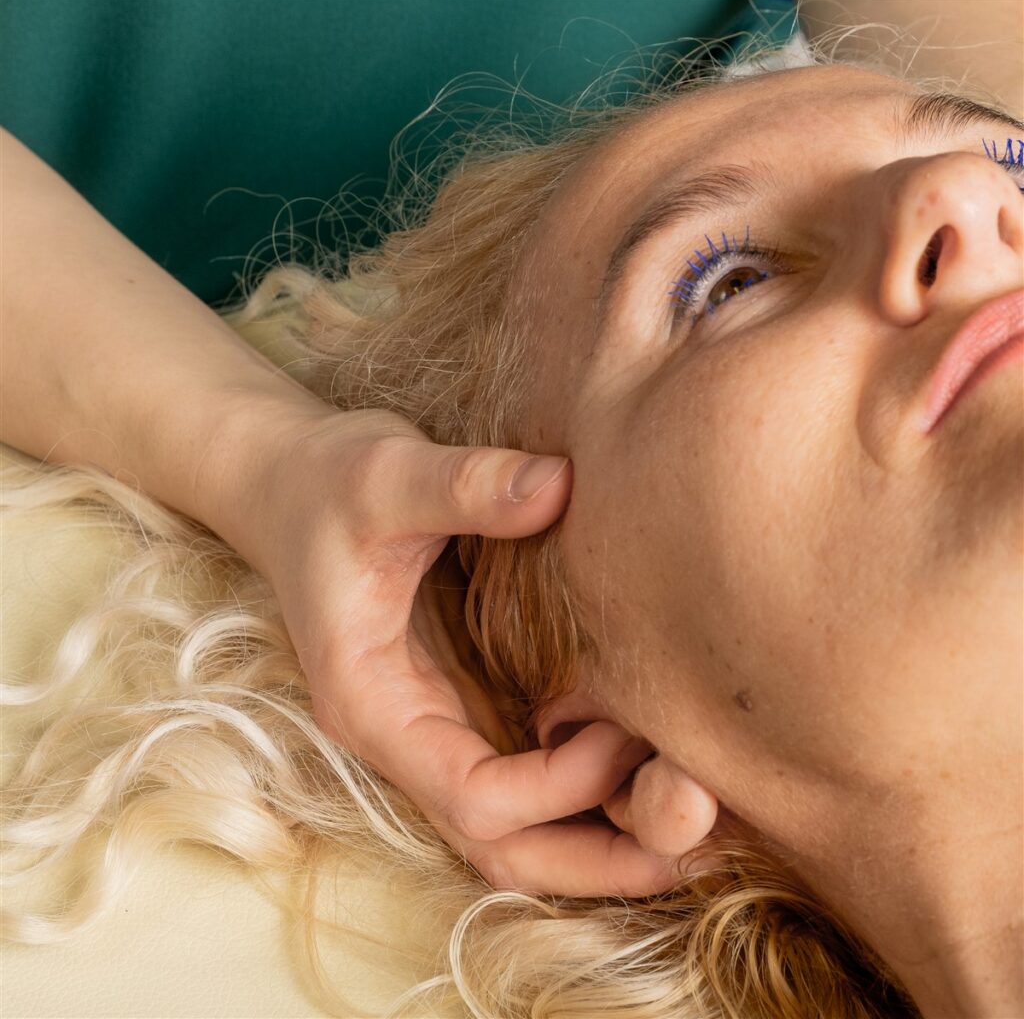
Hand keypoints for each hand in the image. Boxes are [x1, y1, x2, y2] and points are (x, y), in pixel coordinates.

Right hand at [213, 403, 682, 896]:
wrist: (297, 484)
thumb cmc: (332, 483)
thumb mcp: (388, 475)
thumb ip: (466, 485)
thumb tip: (564, 486)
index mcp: (375, 706)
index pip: (473, 797)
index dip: (561, 782)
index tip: (626, 725)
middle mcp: (405, 738)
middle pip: (501, 847)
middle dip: (596, 861)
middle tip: (697, 840)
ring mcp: (435, 729)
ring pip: (517, 830)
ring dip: (600, 840)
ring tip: (692, 821)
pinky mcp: (462, 706)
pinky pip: (527, 781)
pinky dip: (588, 795)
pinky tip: (649, 764)